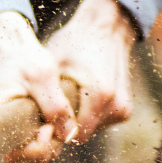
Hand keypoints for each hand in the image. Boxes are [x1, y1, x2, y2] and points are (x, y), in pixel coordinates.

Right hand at [0, 12, 76, 162]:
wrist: (12, 44)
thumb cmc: (23, 56)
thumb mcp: (43, 77)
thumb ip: (56, 106)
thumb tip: (69, 134)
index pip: (14, 153)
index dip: (37, 147)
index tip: (49, 126)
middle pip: (23, 156)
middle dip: (46, 146)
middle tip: (56, 123)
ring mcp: (5, 126)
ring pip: (29, 149)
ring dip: (48, 140)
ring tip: (56, 117)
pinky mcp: (15, 123)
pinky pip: (30, 138)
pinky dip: (45, 133)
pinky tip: (53, 117)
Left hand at [44, 0, 138, 144]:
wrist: (105, 27)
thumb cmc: (73, 43)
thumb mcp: (53, 67)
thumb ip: (47, 99)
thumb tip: (35, 128)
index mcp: (100, 96)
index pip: (71, 134)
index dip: (54, 131)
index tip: (43, 120)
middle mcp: (116, 106)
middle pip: (81, 135)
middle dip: (65, 127)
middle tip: (51, 110)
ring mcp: (123, 109)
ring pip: (91, 130)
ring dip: (77, 122)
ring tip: (66, 101)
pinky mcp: (126, 110)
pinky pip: (100, 123)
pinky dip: (88, 116)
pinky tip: (80, 99)